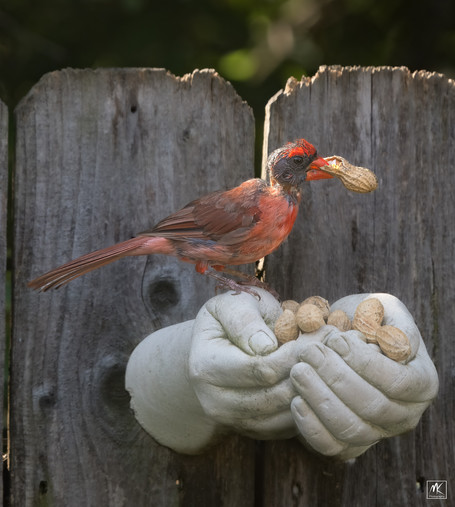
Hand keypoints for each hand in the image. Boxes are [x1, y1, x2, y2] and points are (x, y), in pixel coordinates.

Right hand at [189, 288, 330, 439]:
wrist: (215, 347)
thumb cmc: (229, 318)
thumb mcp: (231, 304)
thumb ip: (245, 321)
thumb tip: (266, 346)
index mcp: (206, 367)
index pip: (260, 369)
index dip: (296, 353)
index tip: (323, 333)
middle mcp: (215, 402)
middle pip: (276, 396)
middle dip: (311, 370)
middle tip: (336, 346)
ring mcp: (234, 421)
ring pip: (286, 415)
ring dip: (315, 388)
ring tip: (334, 360)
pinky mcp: (254, 430)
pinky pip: (290, 426)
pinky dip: (311, 403)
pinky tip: (323, 378)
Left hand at [290, 294, 438, 459]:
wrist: (342, 337)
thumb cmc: (364, 319)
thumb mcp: (384, 308)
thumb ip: (394, 323)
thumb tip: (399, 348)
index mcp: (421, 382)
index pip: (397, 382)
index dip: (363, 362)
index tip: (335, 339)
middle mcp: (405, 414)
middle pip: (372, 407)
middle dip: (335, 378)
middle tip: (308, 353)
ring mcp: (377, 433)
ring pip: (351, 430)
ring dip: (320, 400)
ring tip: (298, 371)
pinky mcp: (348, 444)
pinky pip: (331, 447)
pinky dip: (311, 427)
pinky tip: (295, 400)